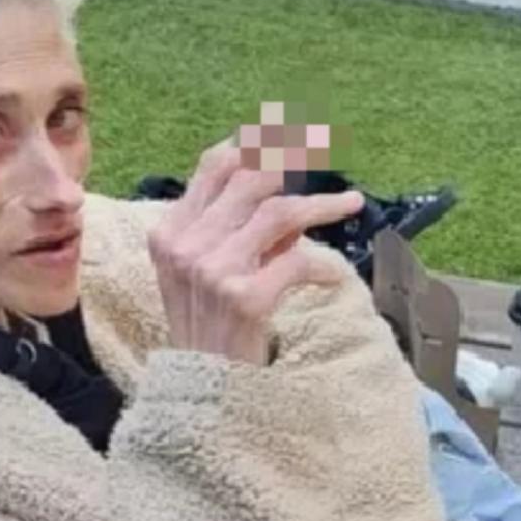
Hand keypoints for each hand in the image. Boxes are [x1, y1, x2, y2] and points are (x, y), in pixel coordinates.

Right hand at [147, 140, 363, 364]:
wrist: (202, 389)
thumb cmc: (207, 325)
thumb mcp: (202, 269)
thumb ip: (231, 227)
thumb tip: (283, 185)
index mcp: (169, 232)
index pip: (212, 166)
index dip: (253, 143)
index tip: (286, 131)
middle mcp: (186, 245)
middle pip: (250, 178)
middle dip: (295, 157)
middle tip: (327, 149)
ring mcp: (213, 270)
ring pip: (280, 213)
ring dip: (322, 205)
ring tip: (351, 203)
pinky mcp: (245, 298)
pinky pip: (298, 262)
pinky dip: (323, 266)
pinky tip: (333, 275)